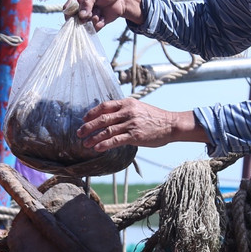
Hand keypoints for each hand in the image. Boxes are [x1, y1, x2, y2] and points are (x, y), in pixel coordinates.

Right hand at [65, 0, 141, 30]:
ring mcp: (89, 16)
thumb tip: (81, 16)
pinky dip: (99, 23)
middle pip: (74, 17)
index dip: (69, 11)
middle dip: (82, 17)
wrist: (123, 0)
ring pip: (84, 24)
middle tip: (88, 14)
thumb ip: (87, 2)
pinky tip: (104, 17)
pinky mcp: (96, 23)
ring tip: (100, 12)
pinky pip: (93, 28)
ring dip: (92, 18)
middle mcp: (83, 8)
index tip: (71, 15)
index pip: (69, 6)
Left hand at [77, 97, 206, 150]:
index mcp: (127, 103)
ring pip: (107, 131)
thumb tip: (109, 117)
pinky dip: (104, 144)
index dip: (92, 113)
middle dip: (88, 127)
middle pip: (102, 119)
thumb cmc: (155, 118)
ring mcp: (131, 124)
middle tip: (79, 133)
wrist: (171, 124)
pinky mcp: (135, 136)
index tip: (84, 119)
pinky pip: (116, 140)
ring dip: (93, 138)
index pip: (105, 106)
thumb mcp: (139, 108)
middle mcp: (128, 112)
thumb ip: (124, 111)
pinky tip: (97, 148)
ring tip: (85, 144)